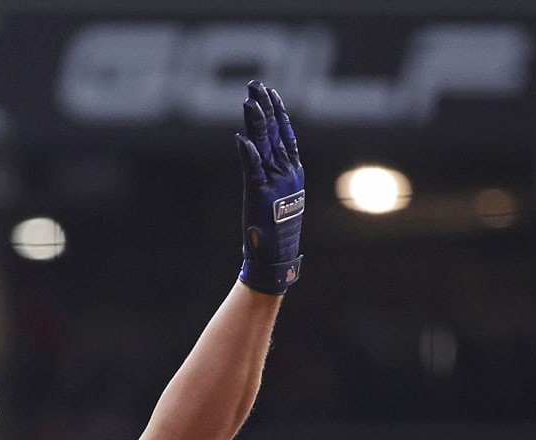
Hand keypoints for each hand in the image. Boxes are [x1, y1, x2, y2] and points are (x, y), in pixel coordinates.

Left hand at [234, 80, 303, 294]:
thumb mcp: (275, 198)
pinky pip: (253, 170)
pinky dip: (248, 153)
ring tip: (249, 101)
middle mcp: (287, 173)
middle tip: (256, 85)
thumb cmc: (273, 231)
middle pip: (275, 133)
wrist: (276, 258)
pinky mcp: (260, 196)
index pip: (285, 134)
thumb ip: (269, 175)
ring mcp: (275, 183)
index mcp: (293, 172)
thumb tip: (256, 154)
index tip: (270, 92)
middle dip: (265, 107)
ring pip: (265, 146)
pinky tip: (242, 138)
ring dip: (256, 122)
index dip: (277, 112)